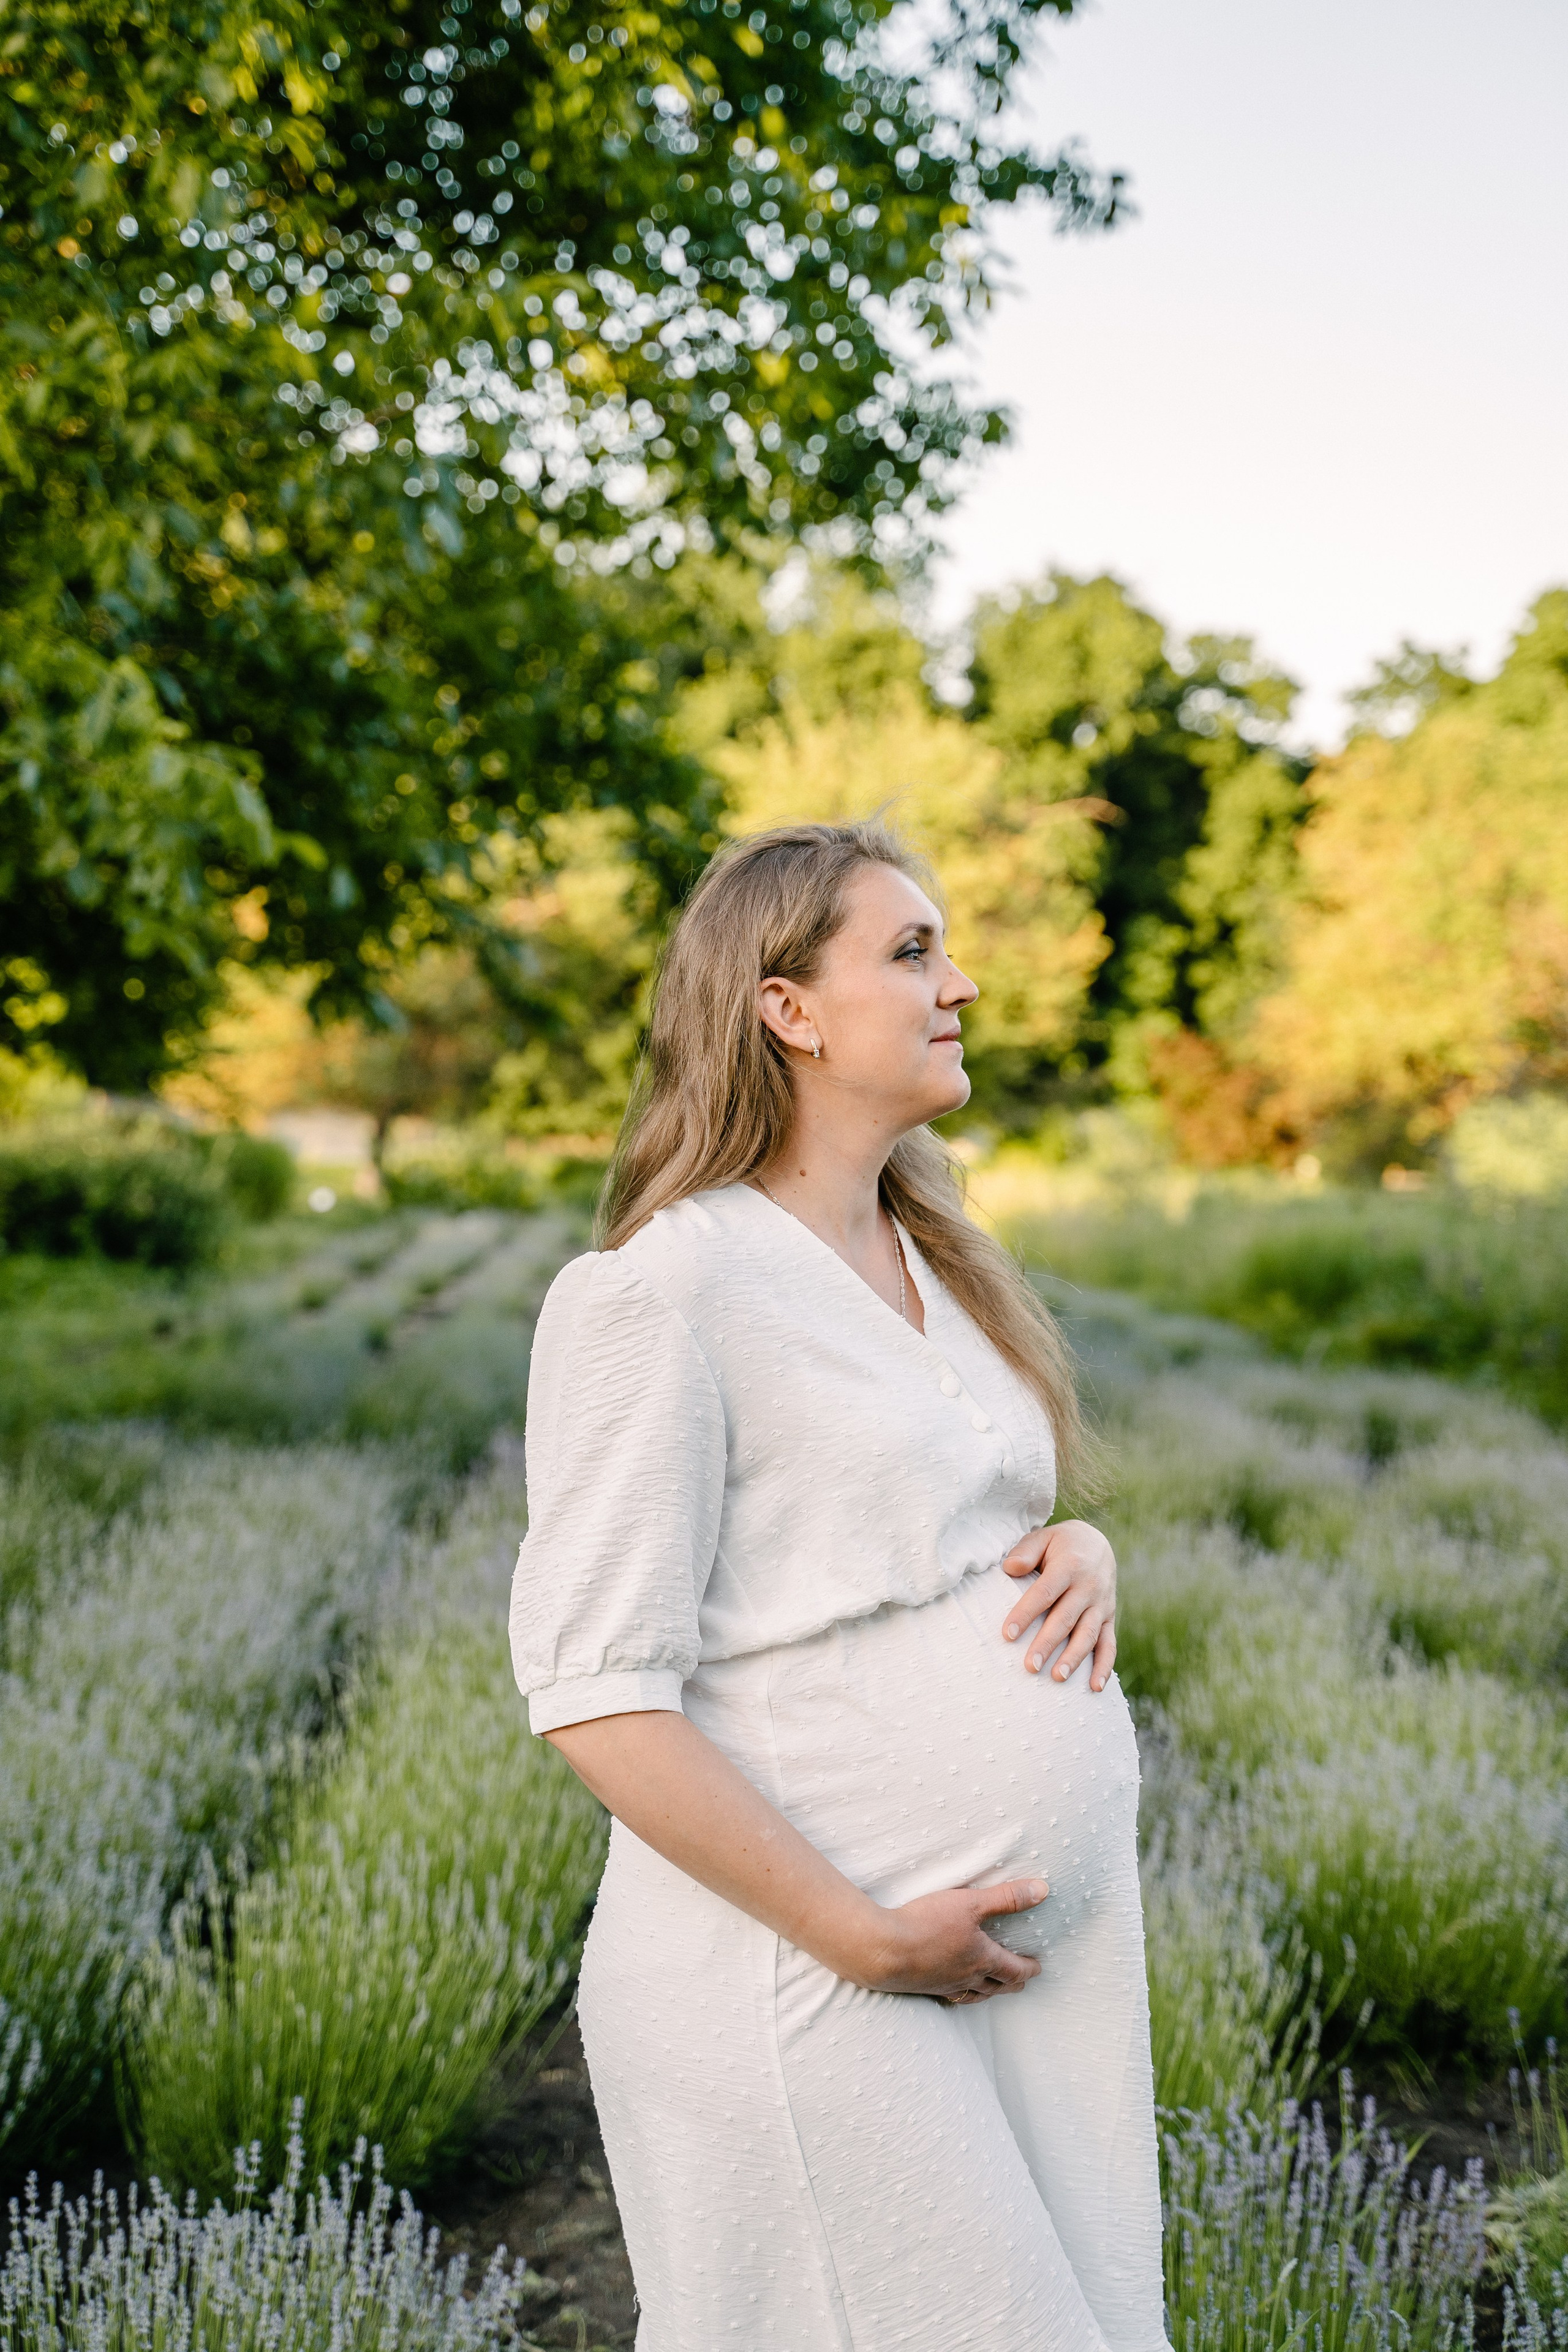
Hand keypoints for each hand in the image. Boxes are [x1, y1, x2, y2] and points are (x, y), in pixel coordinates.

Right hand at [851, 1879, 1048, 2001]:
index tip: (1038, 1968)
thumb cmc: (927, 1924)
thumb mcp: (970, 1903)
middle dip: (1012, 1984)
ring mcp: (944, 1985)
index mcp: (982, 1960)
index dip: (1028, 1968)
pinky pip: (950, 1997)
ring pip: (974, 1995)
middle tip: (1021, 1982)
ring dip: (988, 1993)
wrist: (882, 1950)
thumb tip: (1041, 1891)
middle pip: (996, 1987)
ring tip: (991, 1990)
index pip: (1014, 1969)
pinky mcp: (923, 1987)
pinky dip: (960, 1995)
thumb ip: (1006, 1897)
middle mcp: (966, 1978)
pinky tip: (952, 1990)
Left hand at [1001, 1520, 1117, 1689]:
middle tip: (1029, 1667)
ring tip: (1057, 1678)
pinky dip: (1104, 1667)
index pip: (1045, 1593)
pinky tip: (1094, 1688)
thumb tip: (1009, 1567)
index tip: (1007, 1634)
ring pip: (1088, 1635)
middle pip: (1066, 1619)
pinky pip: (1109, 1644)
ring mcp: (1102, 1604)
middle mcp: (1089, 1587)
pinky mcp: (1109, 1618)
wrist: (1097, 1543)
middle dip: (1047, 1644)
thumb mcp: (1044, 1537)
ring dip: (1074, 1658)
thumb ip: (1026, 1551)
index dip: (1026, 1613)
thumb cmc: (1061, 1544)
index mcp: (1069, 1566)